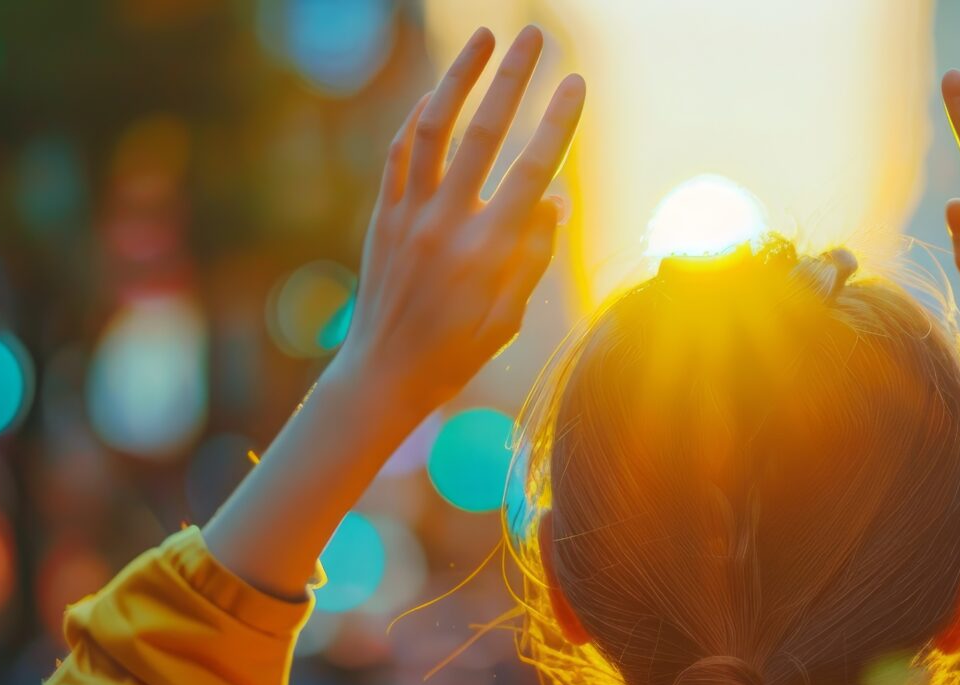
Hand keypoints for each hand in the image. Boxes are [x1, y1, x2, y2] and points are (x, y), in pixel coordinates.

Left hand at [328, 25, 583, 426]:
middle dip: (513, 78)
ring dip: (459, 77)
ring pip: (435, 129)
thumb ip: (533, 255)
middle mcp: (448, 225)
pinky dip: (420, 117)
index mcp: (489, 253)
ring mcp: (410, 216)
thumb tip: (555, 197)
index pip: (533, 172)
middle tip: (534, 34)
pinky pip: (401, 153)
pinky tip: (441, 93)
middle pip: (484, 133)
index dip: (558, 123)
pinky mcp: (383, 217)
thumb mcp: (510, 317)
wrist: (383, 375)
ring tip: (484, 38)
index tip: (576, 83)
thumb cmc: (456, 354)